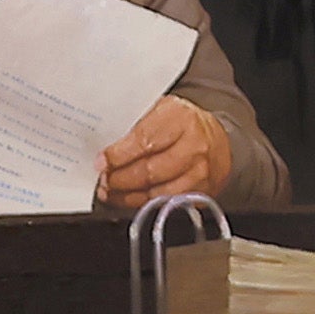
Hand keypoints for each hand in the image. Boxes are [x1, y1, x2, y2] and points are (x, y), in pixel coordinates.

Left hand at [101, 96, 232, 205]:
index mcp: (181, 118)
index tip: (100, 162)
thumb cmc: (179, 124)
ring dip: (124, 194)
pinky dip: (138, 202)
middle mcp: (194, 145)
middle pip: (148, 170)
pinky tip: (125, 197)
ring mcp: (198, 171)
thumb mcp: (158, 111)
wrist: (214, 140)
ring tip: (108, 189)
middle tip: (102, 178)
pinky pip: (162, 202)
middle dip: (118, 178)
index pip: (143, 140)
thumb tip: (104, 148)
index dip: (117, 155)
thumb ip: (133, 126)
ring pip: (153, 191)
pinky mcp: (198, 192)